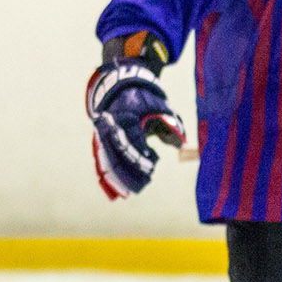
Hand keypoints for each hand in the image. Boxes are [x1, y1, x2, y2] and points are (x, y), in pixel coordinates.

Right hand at [87, 61, 184, 198]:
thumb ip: (171, 124)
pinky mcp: (101, 141)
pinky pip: (103, 161)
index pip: (133, 141)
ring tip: (128, 193)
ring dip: (117, 178)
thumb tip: (179, 144)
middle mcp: (112, 127)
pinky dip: (109, 175)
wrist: (120, 88)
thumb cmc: (145, 99)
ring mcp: (104, 134)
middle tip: (141, 187)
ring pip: (108, 160)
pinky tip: (115, 191)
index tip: (152, 167)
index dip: (141, 156)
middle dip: (128, 173)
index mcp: (127, 116)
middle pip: (118, 154)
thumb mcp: (161, 106)